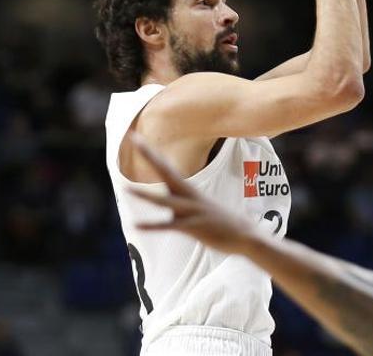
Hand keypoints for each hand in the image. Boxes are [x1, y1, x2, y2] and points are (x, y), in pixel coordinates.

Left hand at [126, 133, 260, 254]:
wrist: (245, 234)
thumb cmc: (221, 221)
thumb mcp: (200, 205)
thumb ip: (184, 199)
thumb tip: (171, 195)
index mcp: (189, 190)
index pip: (166, 167)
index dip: (151, 153)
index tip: (136, 138)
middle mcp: (189, 196)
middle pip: (166, 173)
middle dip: (150, 156)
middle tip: (135, 139)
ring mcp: (192, 211)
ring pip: (166, 201)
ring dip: (146, 195)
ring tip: (126, 188)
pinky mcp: (194, 227)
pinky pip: (170, 226)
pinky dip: (153, 226)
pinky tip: (137, 226)